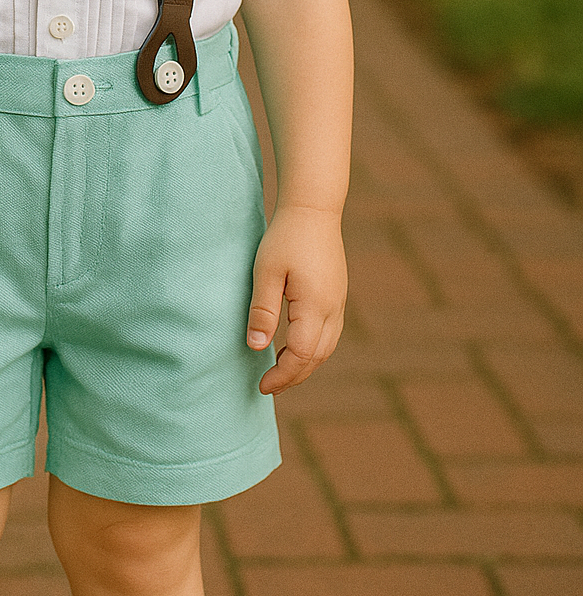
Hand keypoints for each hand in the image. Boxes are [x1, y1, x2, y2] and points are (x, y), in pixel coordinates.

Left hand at [246, 204, 346, 394]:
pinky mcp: (338, 293)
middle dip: (294, 376)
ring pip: (327, 347)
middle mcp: (333, 308)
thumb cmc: (285, 237)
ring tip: (281, 372)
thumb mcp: (265, 272)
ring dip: (306, 364)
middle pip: (317, 357)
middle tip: (269, 387)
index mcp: (315, 306)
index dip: (283, 375)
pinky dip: (314, 348)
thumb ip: (262, 310)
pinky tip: (297, 348)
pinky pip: (329, 332)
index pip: (302, 356)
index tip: (262, 386)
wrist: (313, 208)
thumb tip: (256, 347)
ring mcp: (339, 301)